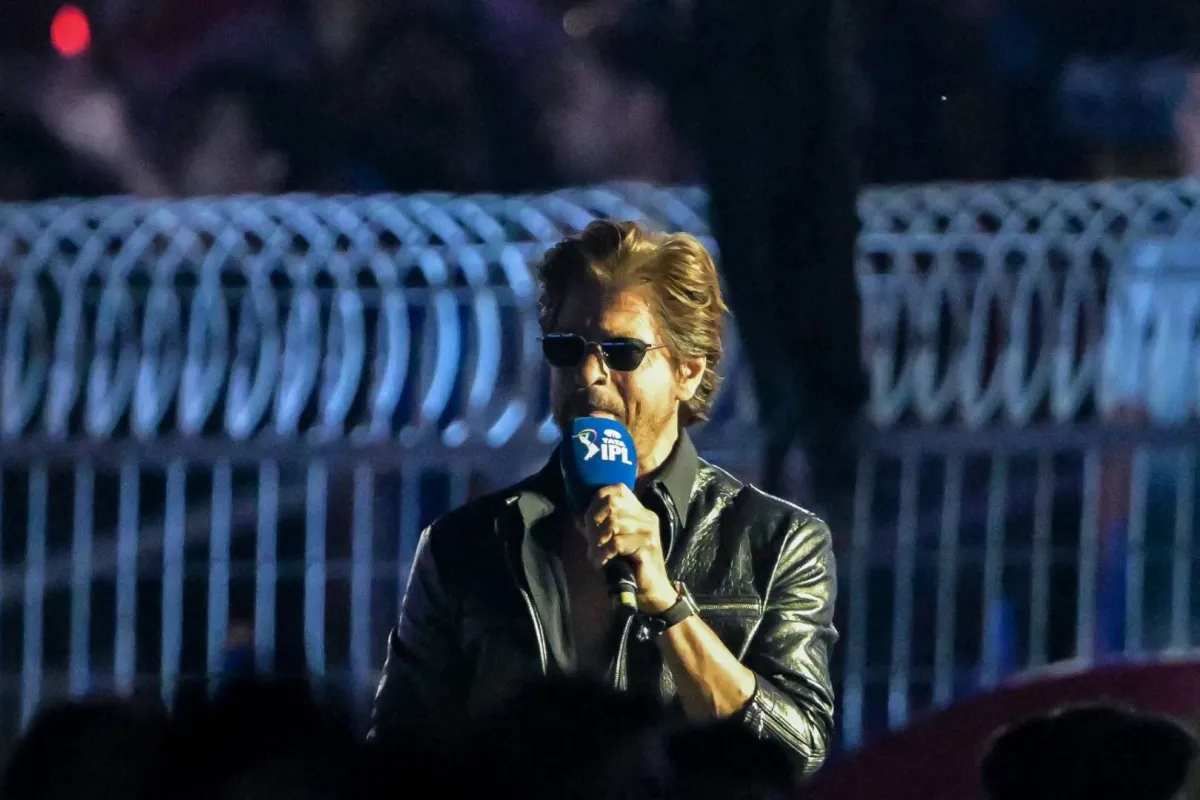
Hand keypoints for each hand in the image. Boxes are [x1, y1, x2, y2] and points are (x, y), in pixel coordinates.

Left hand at [583, 484, 677, 613]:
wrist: (651, 590)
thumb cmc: (631, 566)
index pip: (618, 489)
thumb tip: (577, 517)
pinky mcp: (648, 546)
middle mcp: (647, 517)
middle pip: (612, 505)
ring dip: (598, 541)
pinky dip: (604, 553)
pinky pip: (617, 543)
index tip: (588, 521)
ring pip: (613, 523)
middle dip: (594, 523)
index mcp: (641, 512)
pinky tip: (602, 562)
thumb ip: (599, 528)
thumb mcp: (613, 542)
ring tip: (595, 555)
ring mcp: (649, 530)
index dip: (598, 501)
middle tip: (590, 542)